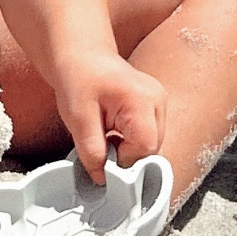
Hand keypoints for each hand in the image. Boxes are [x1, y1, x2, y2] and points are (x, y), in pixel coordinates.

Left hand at [54, 55, 167, 181]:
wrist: (81, 56)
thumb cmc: (77, 79)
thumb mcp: (77, 118)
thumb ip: (92, 151)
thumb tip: (102, 179)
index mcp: (141, 100)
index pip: (145, 148)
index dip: (124, 161)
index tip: (102, 160)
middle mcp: (157, 100)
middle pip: (152, 149)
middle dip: (126, 155)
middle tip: (102, 145)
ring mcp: (159, 102)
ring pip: (151, 145)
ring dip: (128, 149)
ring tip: (106, 135)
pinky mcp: (155, 106)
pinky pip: (148, 135)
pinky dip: (130, 141)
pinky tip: (114, 131)